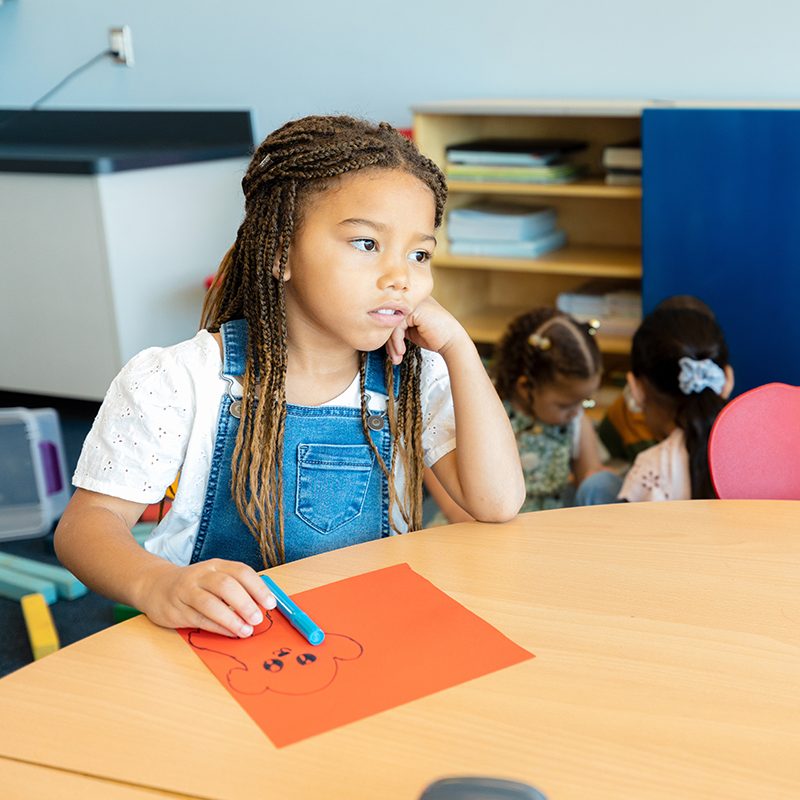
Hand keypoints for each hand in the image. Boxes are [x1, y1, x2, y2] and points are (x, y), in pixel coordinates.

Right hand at [136, 558, 276, 637]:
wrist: (155, 586)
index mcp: (216, 565)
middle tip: (258, 618)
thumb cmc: (195, 585)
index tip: (270, 603)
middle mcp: (201, 575)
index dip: (258, 587)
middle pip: (225, 585)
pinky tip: (230, 633)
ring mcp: (186, 592)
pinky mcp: (176, 610)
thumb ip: (237, 588)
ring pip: (210, 604)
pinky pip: (199, 619)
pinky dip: (217, 627)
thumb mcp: (215, 578)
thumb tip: (262, 605)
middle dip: (245, 603)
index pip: (241, 571)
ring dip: (231, 619)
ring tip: (246, 631)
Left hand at [386, 297, 467, 364]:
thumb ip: (397, 327)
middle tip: (393, 357)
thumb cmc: (434, 338)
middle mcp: (412, 300)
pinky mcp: (415, 309)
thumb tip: (378, 332)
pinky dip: (397, 341)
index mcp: (411, 303)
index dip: (389, 336)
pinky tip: (402, 351)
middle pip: (389, 319)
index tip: (392, 352)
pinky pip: (397, 325)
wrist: (452, 342)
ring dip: (392, 344)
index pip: (391, 317)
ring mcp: (414, 303)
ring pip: (391, 323)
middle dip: (389, 342)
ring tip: (397, 357)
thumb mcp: (411, 331)